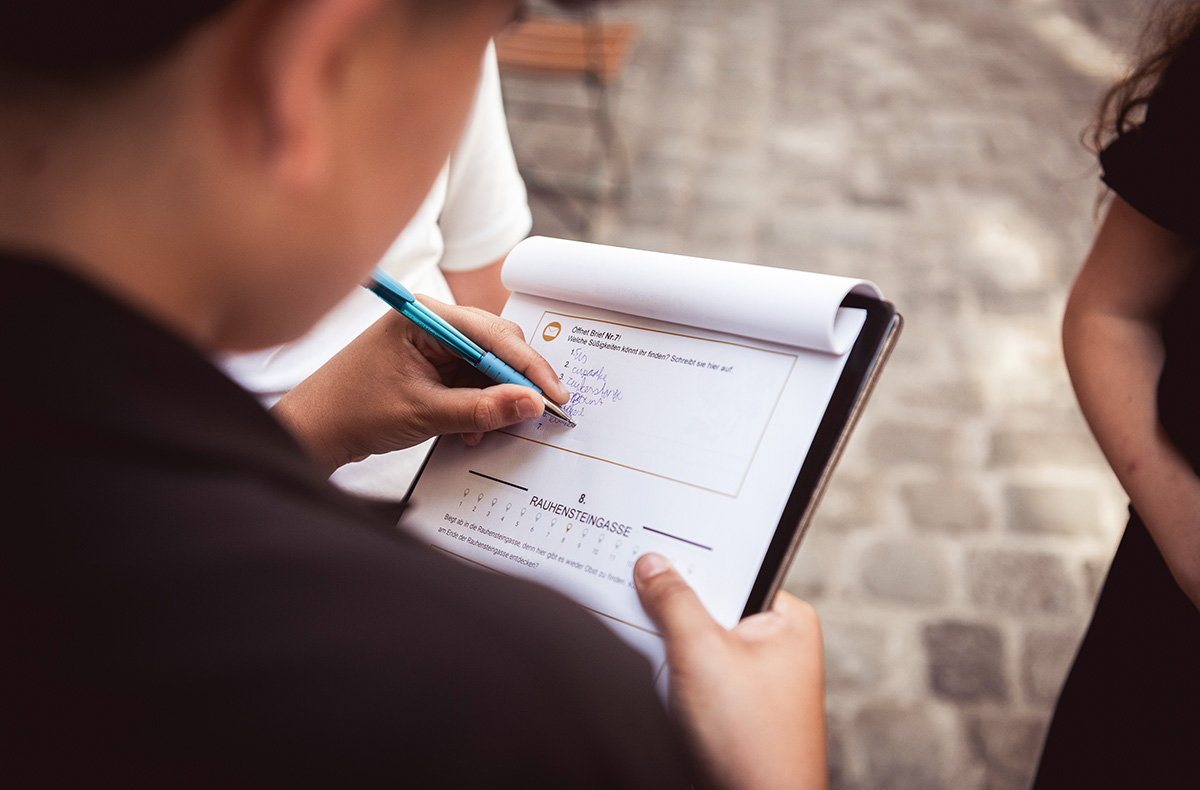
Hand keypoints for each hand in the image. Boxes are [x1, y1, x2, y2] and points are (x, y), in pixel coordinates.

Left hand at [271, 296, 569, 472]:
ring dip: (494, 399)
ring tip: (486, 430)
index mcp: (426, 316)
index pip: (494, 334)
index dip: (529, 366)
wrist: (315, 430)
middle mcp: (433, 322)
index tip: (553, 395)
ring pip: (487, 367)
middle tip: (536, 413)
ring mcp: (432, 343)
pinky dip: (478, 405)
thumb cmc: (352, 410)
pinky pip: (471, 380)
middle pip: (496, 345)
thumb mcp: (424, 413)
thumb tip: (532, 404)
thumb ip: (482, 409)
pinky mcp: (431, 365)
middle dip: (514, 382)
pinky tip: (471, 429)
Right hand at [634, 554, 826, 789]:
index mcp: (788, 620)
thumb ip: (673, 601)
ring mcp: (758, 678)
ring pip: (700, 640)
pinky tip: (656, 680)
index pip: (732, 570)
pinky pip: (697, 672)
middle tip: (634, 592)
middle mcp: (778, 644)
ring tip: (645, 643)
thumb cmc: (750, 740)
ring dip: (670, 644)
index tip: (650, 548)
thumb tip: (652, 564)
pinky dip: (673, 674)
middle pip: (712, 604)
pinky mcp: (735, 707)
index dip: (690, 560)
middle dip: (674, 605)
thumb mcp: (702, 654)